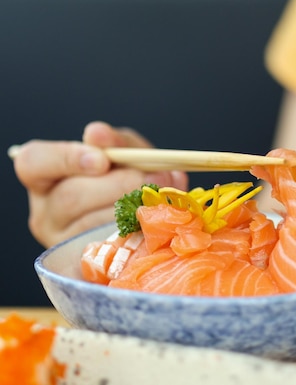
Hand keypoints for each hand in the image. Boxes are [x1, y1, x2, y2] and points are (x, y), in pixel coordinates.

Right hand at [13, 121, 187, 247]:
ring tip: (162, 194)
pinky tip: (156, 217)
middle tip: (155, 177)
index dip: (66, 158)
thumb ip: (114, 141)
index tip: (102, 160)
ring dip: (135, 207)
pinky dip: (138, 229)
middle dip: (119, 185)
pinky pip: (111, 246)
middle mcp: (46, 211)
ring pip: (93, 224)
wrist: (143, 212)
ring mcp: (64, 240)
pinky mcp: (86, 261)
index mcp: (44, 176)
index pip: (34, 162)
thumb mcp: (123, 151)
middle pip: (70, 197)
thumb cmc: (126, 175)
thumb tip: (97, 134)